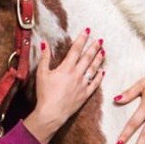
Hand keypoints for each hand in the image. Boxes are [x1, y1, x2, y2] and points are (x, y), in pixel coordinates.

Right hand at [23, 29, 104, 143]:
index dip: (82, 39)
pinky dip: (99, 77)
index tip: (87, 31)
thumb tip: (44, 44)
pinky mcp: (85, 95)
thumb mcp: (41, 74)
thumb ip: (44, 58)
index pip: (76, 50)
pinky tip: (103, 71)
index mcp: (66, 68)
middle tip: (100, 40)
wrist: (52, 113)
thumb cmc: (45, 94)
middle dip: (94, 47)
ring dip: (98, 60)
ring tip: (103, 52)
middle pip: (87, 58)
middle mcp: (77, 74)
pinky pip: (95, 84)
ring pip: (93, 69)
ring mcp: (82, 85)